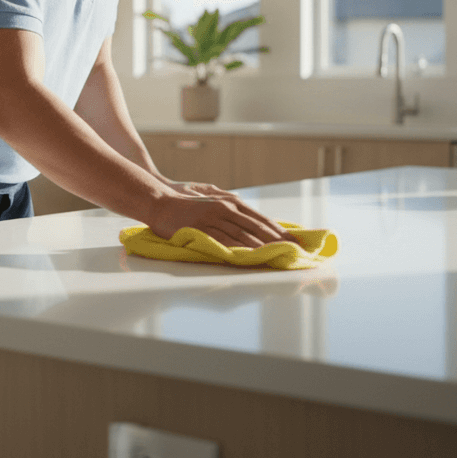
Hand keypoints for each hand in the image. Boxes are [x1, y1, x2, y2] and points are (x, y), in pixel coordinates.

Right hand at [148, 182, 300, 248]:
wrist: (161, 203)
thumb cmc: (186, 204)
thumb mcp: (212, 201)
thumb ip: (229, 207)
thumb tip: (245, 212)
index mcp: (231, 202)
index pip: (261, 218)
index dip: (279, 230)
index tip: (295, 240)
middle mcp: (226, 208)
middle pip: (257, 226)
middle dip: (278, 239)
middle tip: (295, 251)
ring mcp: (214, 218)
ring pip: (243, 234)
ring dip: (262, 246)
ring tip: (278, 256)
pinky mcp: (202, 228)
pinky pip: (224, 240)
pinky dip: (239, 249)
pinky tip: (249, 255)